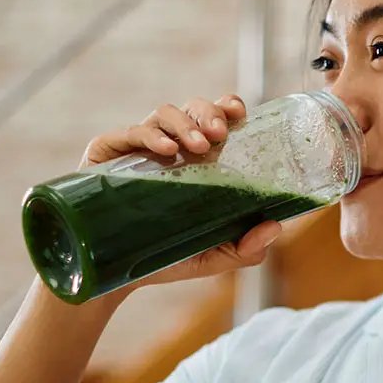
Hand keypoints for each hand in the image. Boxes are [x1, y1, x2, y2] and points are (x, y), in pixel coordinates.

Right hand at [79, 94, 279, 292]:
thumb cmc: (166, 257)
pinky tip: (166, 150)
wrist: (113, 275)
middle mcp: (169, 145)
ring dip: (185, 124)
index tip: (239, 112)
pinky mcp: (108, 155)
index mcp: (196, 158)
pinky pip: (129, 133)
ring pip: (163, 114)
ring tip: (199, 146)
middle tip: (220, 134)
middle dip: (210, 113)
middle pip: (192, 108)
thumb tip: (275, 226)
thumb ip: (246, 248)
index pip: (215, 118)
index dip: (227, 107)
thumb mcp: (212, 256)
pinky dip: (150, 136)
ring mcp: (137, 148)